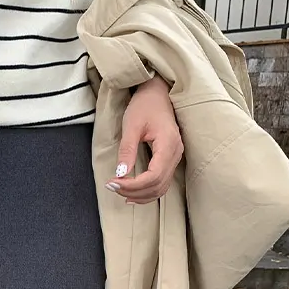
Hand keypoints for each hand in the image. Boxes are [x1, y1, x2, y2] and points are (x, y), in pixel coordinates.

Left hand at [106, 76, 183, 204]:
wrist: (157, 93)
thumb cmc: (144, 105)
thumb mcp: (132, 125)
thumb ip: (127, 150)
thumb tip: (121, 174)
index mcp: (168, 144)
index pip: (153, 176)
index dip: (133, 185)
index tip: (113, 183)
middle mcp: (176, 154)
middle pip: (157, 185)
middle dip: (134, 191)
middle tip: (112, 187)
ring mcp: (175, 157)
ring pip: (161, 188)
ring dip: (140, 194)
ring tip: (120, 191)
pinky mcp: (170, 159)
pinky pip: (162, 183)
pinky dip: (147, 191)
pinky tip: (132, 194)